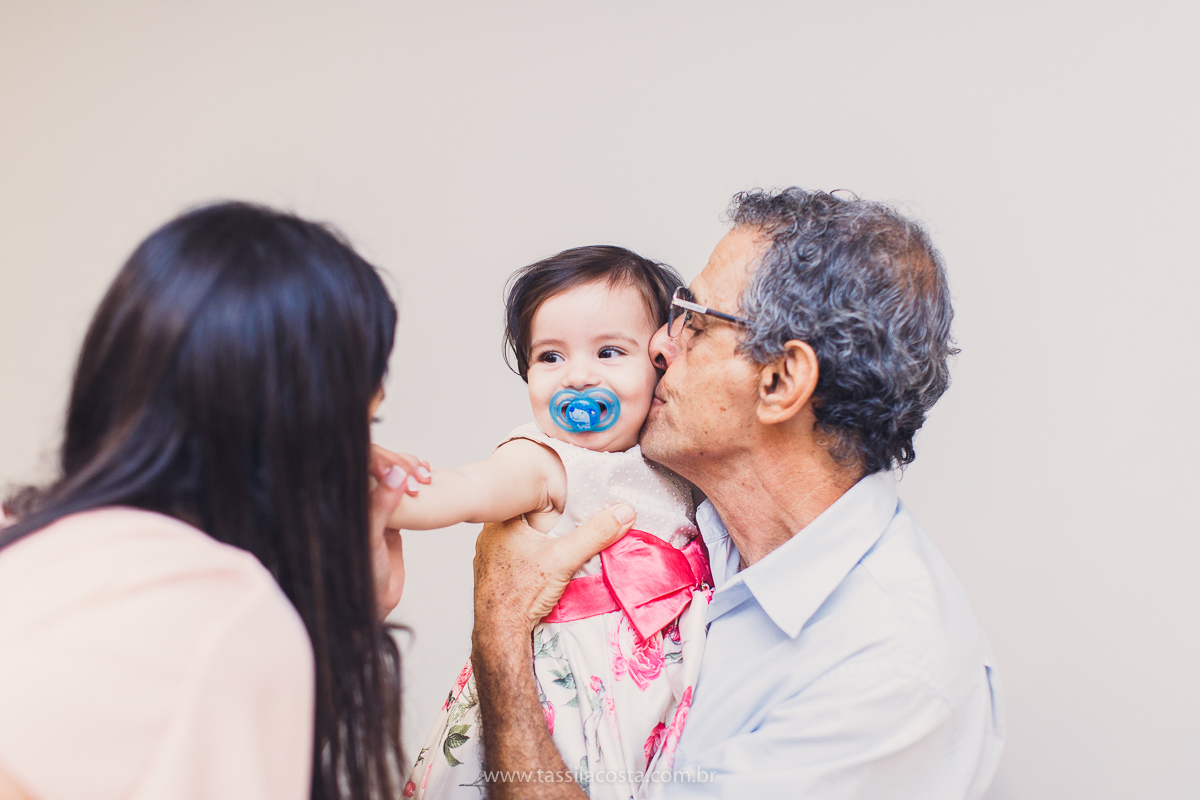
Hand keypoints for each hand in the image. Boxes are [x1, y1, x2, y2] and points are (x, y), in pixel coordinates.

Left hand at [368, 446, 430, 618]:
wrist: (374, 603)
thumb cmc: (360, 575)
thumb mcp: (369, 538)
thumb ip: (380, 505)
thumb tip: (396, 474)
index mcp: (342, 501)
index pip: (356, 466)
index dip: (377, 460)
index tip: (397, 467)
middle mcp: (354, 501)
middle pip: (374, 466)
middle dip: (398, 464)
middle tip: (419, 475)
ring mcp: (371, 508)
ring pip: (388, 477)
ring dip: (407, 472)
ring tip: (425, 475)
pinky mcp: (388, 518)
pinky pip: (400, 493)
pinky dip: (412, 483)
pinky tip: (426, 476)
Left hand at [472, 505, 635, 644]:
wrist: (499, 633)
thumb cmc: (521, 594)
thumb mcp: (565, 559)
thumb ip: (595, 534)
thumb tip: (623, 514)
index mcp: (501, 520)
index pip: (530, 496)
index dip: (552, 499)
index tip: (569, 505)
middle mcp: (489, 534)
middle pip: (528, 517)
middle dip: (549, 522)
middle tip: (567, 526)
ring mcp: (488, 554)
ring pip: (521, 536)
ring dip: (539, 541)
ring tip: (555, 548)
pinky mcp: (492, 572)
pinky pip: (515, 554)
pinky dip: (530, 557)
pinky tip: (541, 567)